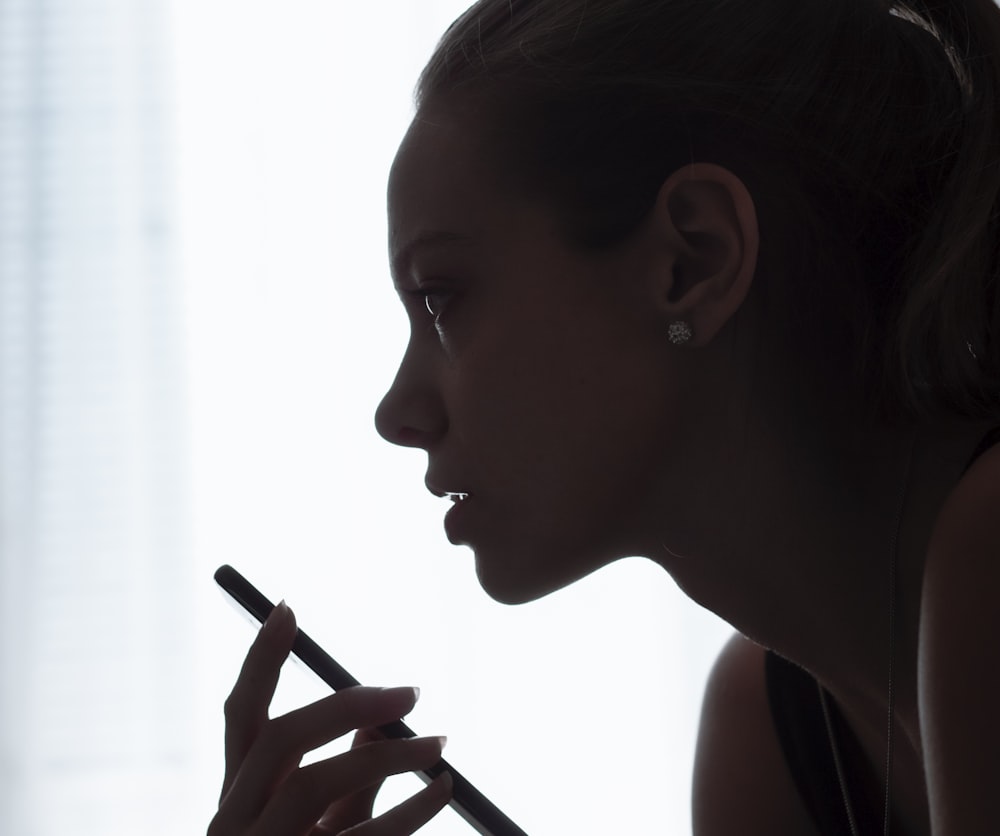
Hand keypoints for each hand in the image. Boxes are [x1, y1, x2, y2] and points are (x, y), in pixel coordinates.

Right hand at [208, 602, 451, 834]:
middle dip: (347, 703)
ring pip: (318, 784)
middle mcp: (237, 820)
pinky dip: (410, 809)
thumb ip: (349, 767)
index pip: (241, 715)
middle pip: (283, 739)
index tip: (287, 607)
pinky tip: (443, 791)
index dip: (261, 661)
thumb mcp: (326, 816)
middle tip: (409, 690)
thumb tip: (384, 711)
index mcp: (239, 793)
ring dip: (388, 755)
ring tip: (440, 743)